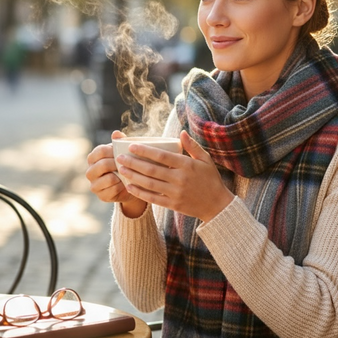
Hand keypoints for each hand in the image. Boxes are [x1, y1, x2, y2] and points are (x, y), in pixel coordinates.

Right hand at [86, 131, 147, 217]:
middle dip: (118, 164)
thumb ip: (119, 142)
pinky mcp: (101, 196)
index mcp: (93, 158)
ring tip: (127, 174)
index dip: (114, 151)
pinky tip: (126, 184)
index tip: (125, 152)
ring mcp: (94, 185)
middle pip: (103, 164)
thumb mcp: (123, 152)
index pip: (100, 151)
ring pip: (108, 178)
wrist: (130, 185)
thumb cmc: (125, 165)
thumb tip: (116, 133)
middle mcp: (90, 171)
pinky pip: (113, 189)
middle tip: (128, 164)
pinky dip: (122, 186)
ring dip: (120, 176)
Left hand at [115, 130, 233, 222]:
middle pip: (152, 170)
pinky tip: (130, 186)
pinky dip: (140, 192)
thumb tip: (182, 132)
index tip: (131, 146)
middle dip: (133, 163)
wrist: (217, 205)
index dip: (145, 151)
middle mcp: (180, 179)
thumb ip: (193, 146)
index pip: (161, 156)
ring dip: (133, 176)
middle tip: (120, 157)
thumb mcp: (206, 160)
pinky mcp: (173, 205)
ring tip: (121, 169)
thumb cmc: (211, 179)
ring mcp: (176, 193)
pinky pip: (153, 198)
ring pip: (149, 184)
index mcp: (187, 165)